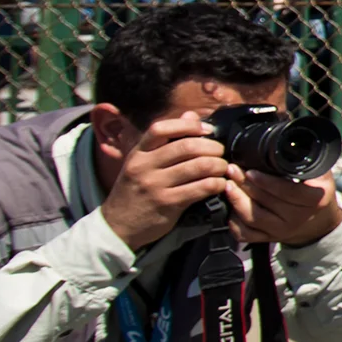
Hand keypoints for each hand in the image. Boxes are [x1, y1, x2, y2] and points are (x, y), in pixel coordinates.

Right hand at [99, 115, 236, 251]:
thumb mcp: (142, 163)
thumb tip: (191, 115)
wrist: (117, 226)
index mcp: (138, 153)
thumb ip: (166, 140)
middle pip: (186, 147)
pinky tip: (220, 184)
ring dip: (219, 165)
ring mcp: (156, 186)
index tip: (206, 129)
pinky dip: (217, 184)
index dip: (188, 125)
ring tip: (224, 168)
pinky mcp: (168, 204)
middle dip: (212, 147)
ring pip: (198, 167)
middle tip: (221, 152)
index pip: (160, 129)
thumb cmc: (135, 190)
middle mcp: (144, 167)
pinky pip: (201, 188)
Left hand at [227, 169, 341, 248]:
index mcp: (313, 200)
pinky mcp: (268, 239)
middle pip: (265, 202)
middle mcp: (297, 217)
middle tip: (232, 170)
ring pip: (253, 218)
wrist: (319, 223)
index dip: (266, 181)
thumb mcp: (322, 175)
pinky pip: (246, 234)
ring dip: (237, 200)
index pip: (287, 191)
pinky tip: (230, 209)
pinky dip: (234, 223)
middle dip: (245, 184)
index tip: (250, 170)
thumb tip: (291, 142)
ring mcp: (281, 230)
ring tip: (228, 185)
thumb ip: (309, 161)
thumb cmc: (317, 194)